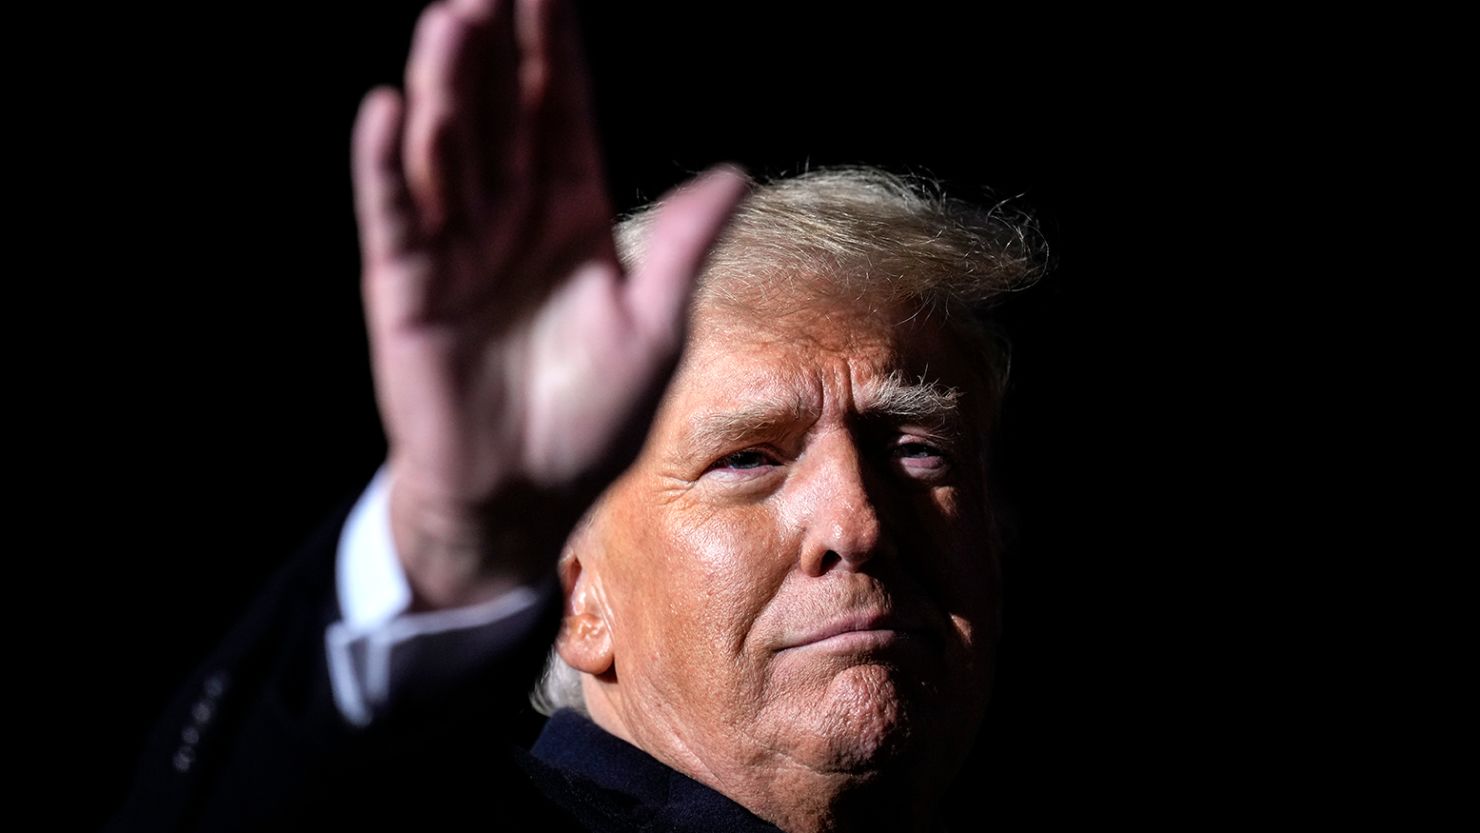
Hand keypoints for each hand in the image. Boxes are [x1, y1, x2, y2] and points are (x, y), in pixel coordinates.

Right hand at [351, 0, 747, 607]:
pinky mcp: (406, 285)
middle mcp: (509, 216)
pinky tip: (389, 109)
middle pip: (500, 112)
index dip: (556, 51)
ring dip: (448, 86)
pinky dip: (387, 167)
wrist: (521, 494)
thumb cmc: (594, 418)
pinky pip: (395, 216)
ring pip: (448, 149)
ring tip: (454, 17)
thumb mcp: (653, 329)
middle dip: (498, 47)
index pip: (560, 113)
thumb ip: (682, 247)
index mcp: (570, 214)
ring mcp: (453, 245)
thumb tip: (737, 173)